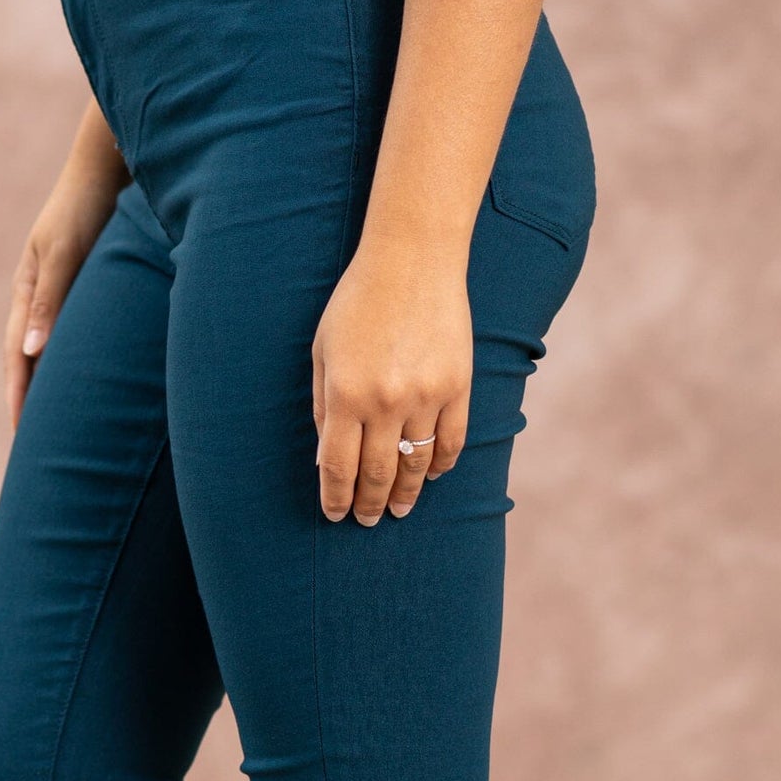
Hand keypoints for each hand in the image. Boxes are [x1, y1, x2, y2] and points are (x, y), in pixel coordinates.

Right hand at [4, 102, 126, 428]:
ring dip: (52, 383)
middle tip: (35, 444)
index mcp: (27, 290)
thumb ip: (50, 301)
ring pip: (51, 348)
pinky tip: (89, 380)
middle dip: (30, 399)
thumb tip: (29, 353)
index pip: (16, 357)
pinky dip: (75, 361)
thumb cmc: (88, 206)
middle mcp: (41, 295)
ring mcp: (63, 291)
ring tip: (60, 423)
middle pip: (28, 358)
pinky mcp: (87, 287)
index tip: (22, 434)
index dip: (19, 395)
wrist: (111, 165)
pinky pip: (76, 334)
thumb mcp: (65, 253)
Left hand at [312, 237, 471, 524]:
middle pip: (377, 473)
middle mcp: (386, 402)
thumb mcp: (323, 350)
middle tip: (368, 521)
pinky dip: (441, 465)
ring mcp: (426, 397)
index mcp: (346, 394)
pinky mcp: (457, 386)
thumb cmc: (358, 302)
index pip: (338, 467)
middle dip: (369, 504)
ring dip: (405, 493)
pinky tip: (431, 476)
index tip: (335, 515)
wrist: (413, 259)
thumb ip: (323, 405)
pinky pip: (452, 440)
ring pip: (416, 464)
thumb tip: (327, 457)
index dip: (336, 498)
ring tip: (398, 509)